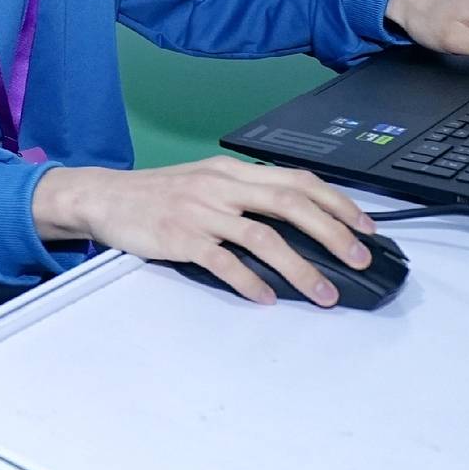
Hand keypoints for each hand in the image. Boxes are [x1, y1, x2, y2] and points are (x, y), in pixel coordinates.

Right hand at [35, 158, 378, 306]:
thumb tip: (296, 224)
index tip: (365, 226)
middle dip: (333, 232)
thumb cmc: (156, 195)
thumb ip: (244, 196)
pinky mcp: (180, 237)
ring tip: (323, 293)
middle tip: (358, 259)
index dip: (337, 202)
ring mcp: (200, 211)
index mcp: (231, 171)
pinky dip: (250, 282)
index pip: (297, 180)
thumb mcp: (204, 182)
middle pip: (290, 204)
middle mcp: (221, 186)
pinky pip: (223, 262)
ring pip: (264, 237)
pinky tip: (267, 298)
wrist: (104, 197)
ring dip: (301, 268)